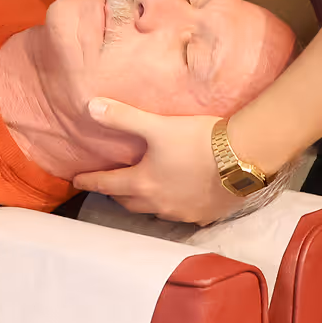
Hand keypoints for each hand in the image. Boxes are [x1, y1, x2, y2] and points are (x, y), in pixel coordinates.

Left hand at [71, 99, 241, 223]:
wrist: (244, 157)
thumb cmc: (197, 140)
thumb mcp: (157, 125)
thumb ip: (123, 117)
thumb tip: (90, 107)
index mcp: (143, 183)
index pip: (107, 184)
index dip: (90, 181)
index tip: (77, 181)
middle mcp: (159, 204)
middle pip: (128, 202)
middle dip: (115, 194)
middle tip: (109, 185)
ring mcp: (183, 214)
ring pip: (154, 211)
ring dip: (143, 202)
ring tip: (141, 191)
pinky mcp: (205, 215)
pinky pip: (180, 215)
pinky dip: (171, 206)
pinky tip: (177, 199)